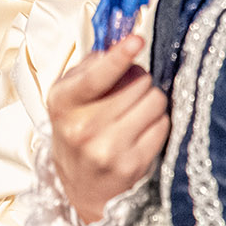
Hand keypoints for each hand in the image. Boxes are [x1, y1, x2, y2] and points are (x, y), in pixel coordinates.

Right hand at [47, 33, 168, 225]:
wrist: (80, 185)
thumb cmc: (76, 129)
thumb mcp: (69, 96)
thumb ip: (92, 66)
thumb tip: (122, 44)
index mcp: (62, 103)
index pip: (95, 77)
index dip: (119, 56)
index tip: (136, 40)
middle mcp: (83, 129)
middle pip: (138, 83)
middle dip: (139, 80)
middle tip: (129, 90)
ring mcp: (108, 150)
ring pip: (155, 102)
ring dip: (151, 100)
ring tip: (135, 110)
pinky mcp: (132, 165)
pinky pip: (163, 126)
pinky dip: (157, 122)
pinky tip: (141, 130)